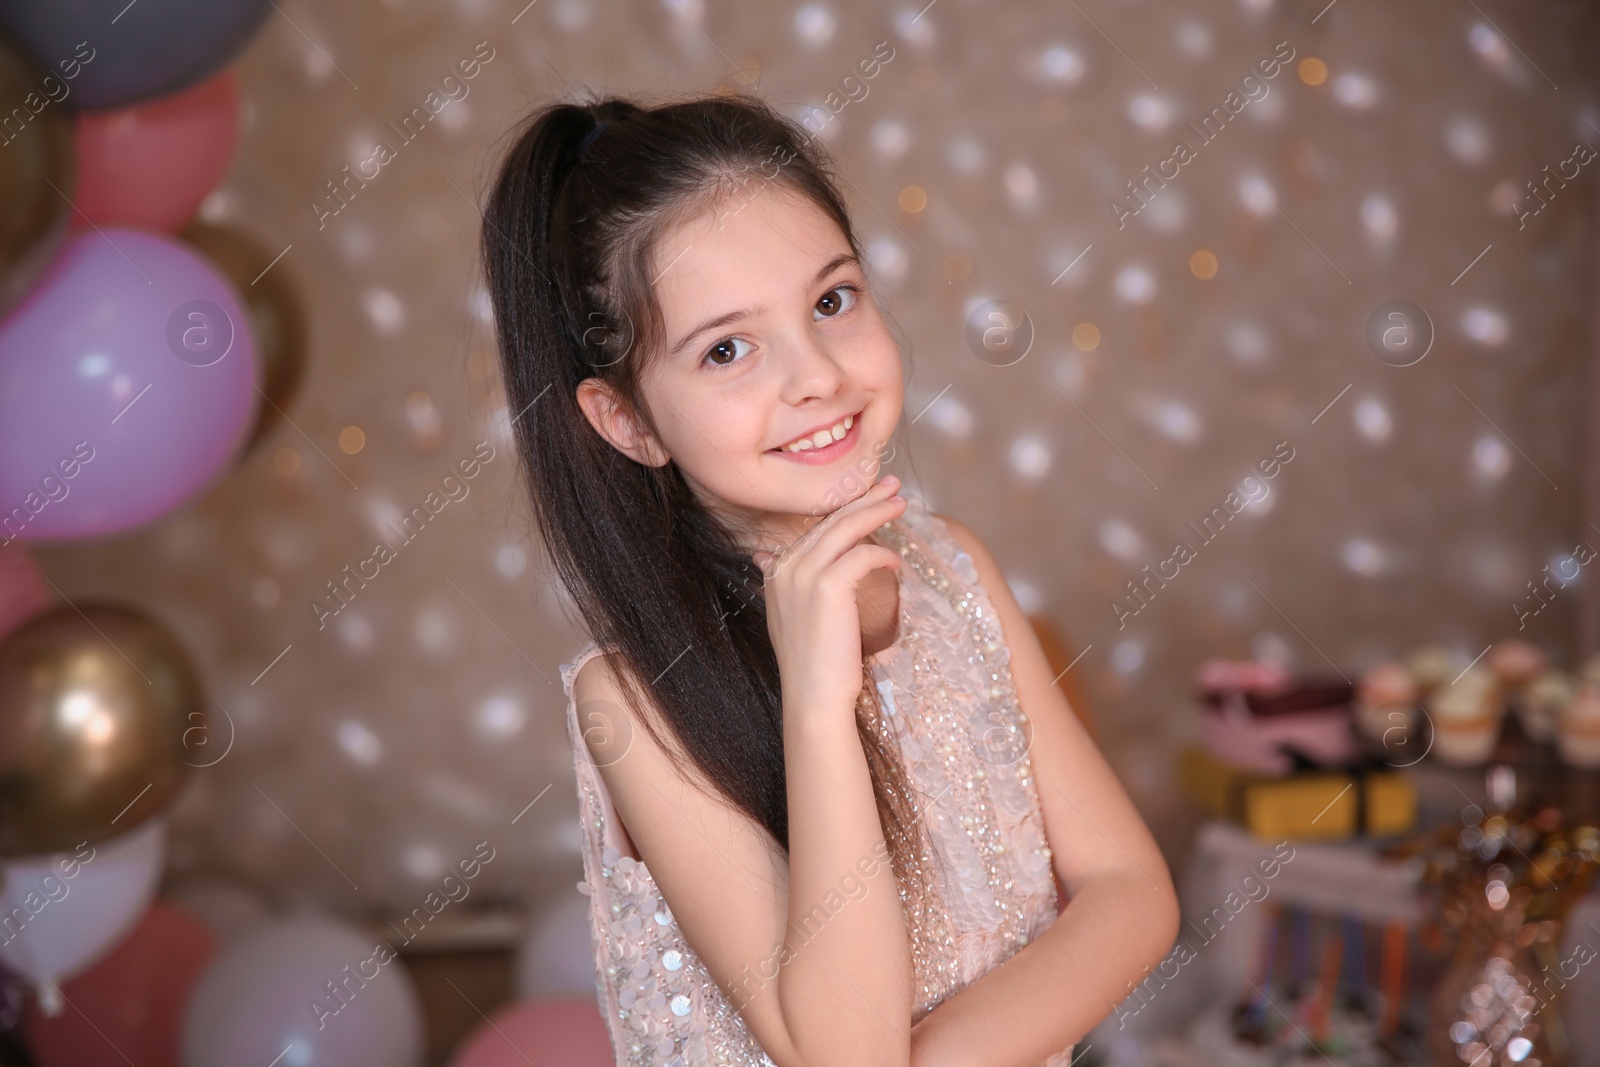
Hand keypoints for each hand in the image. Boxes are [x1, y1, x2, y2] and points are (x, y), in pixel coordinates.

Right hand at [751, 474, 906, 723]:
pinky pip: (861, 555)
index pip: (815, 530)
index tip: (868, 498)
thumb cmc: (812, 663)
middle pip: (831, 522)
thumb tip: (764, 559)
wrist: (813, 696)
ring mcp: (804, 574)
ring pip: (846, 529)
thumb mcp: (789, 616)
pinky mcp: (828, 585)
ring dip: (876, 511)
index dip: (844, 511)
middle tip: (891, 485)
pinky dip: (881, 555)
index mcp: (776, 572)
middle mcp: (785, 567)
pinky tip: (895, 561)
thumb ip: (783, 584)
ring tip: (900, 502)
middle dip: (864, 499)